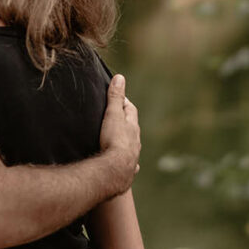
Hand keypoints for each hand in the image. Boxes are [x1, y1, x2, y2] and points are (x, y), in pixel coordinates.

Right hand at [99, 74, 140, 194]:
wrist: (116, 170)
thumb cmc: (114, 140)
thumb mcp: (113, 115)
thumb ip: (115, 97)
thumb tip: (120, 77)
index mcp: (132, 127)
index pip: (130, 110)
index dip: (123, 103)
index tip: (116, 98)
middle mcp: (135, 142)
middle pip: (131, 128)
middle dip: (125, 123)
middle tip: (115, 118)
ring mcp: (132, 156)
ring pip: (131, 146)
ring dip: (125, 142)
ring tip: (116, 141)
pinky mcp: (127, 171)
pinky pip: (129, 164)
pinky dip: (127, 162)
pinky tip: (124, 164)